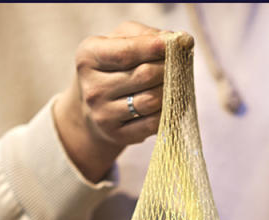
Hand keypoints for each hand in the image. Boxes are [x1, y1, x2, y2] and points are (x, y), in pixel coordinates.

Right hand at [54, 21, 171, 181]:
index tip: (177, 42)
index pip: (126, 52)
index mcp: (88, 57)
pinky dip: (167, 112)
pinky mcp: (117, 135)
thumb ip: (146, 35)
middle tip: (177, 65)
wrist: (94, 105)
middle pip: (144, 76)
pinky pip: (153, 123)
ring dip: (170, 90)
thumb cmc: (114, 65)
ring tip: (173, 83)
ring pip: (152, 100)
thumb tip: (179, 40)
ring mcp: (103, 114)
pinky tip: (168, 103)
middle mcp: (92, 87)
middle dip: (168, 68)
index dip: (154, 47)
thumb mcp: (120, 41)